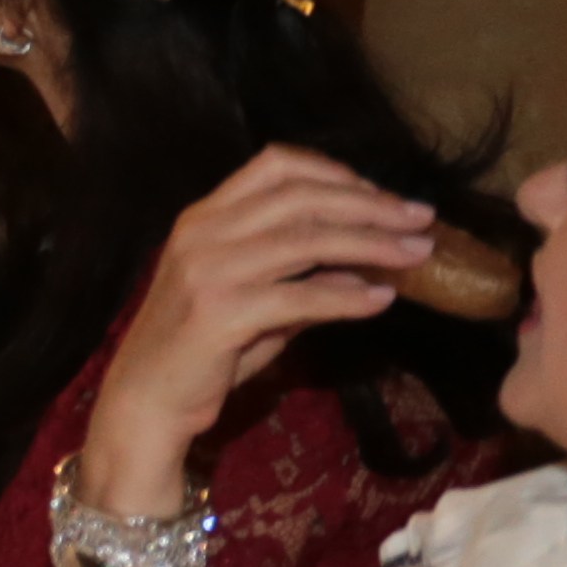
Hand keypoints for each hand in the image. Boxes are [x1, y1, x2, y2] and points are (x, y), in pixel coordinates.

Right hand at [83, 146, 447, 509]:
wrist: (146, 401)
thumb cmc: (198, 351)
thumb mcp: (250, 302)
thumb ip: (301, 279)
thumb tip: (367, 272)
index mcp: (204, 217)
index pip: (275, 166)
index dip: (337, 173)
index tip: (383, 196)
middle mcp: (203, 232)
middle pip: (300, 196)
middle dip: (370, 205)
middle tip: (421, 220)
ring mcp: (208, 270)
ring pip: (306, 240)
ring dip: (371, 244)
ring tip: (418, 255)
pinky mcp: (220, 313)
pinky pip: (300, 297)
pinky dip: (348, 298)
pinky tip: (382, 301)